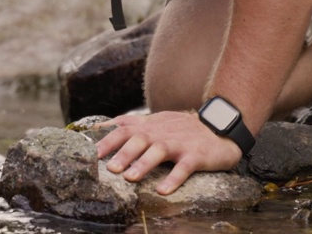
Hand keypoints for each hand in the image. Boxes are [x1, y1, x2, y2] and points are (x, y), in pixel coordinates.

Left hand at [95, 110, 242, 194]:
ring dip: (144, 164)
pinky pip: (184, 167)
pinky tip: (163, 190)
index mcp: (150, 125)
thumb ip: (131, 126)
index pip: (124, 127)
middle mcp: (162, 132)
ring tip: (131, 178)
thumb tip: (100, 129)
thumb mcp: (156, 122)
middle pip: (140, 138)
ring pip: (159, 150)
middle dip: (124, 152)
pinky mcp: (196, 155)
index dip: (107, 139)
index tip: (92, 153)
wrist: (219, 129)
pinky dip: (174, 178)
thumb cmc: (181, 129)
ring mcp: (179, 143)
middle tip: (110, 168)